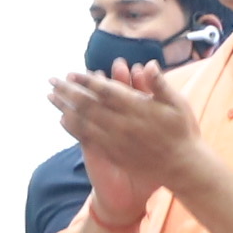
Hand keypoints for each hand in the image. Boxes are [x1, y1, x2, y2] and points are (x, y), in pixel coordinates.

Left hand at [47, 56, 204, 203]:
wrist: (182, 167)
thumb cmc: (182, 133)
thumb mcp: (178, 104)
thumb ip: (160, 84)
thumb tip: (147, 64)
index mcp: (137, 108)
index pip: (105, 91)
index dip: (87, 81)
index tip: (72, 74)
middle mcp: (122, 124)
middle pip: (88, 105)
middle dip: (68, 91)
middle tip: (52, 80)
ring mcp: (115, 141)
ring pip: (84, 122)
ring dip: (65, 108)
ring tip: (51, 97)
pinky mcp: (113, 154)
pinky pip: (88, 140)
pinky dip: (74, 129)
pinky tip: (63, 120)